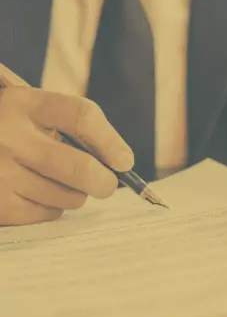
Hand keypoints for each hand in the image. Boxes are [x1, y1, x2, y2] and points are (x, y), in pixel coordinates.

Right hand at [0, 64, 133, 225]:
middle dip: (104, 181)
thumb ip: (67, 128)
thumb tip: (119, 164)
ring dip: (75, 194)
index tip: (124, 161)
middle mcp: (8, 135)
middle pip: (80, 167)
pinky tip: (37, 194)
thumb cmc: (6, 131)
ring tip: (59, 183)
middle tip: (106, 185)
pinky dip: (52, 208)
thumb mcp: (28, 113)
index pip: (82, 116)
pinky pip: (46, 213)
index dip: (111, 141)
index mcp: (22, 103)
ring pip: (67, 195)